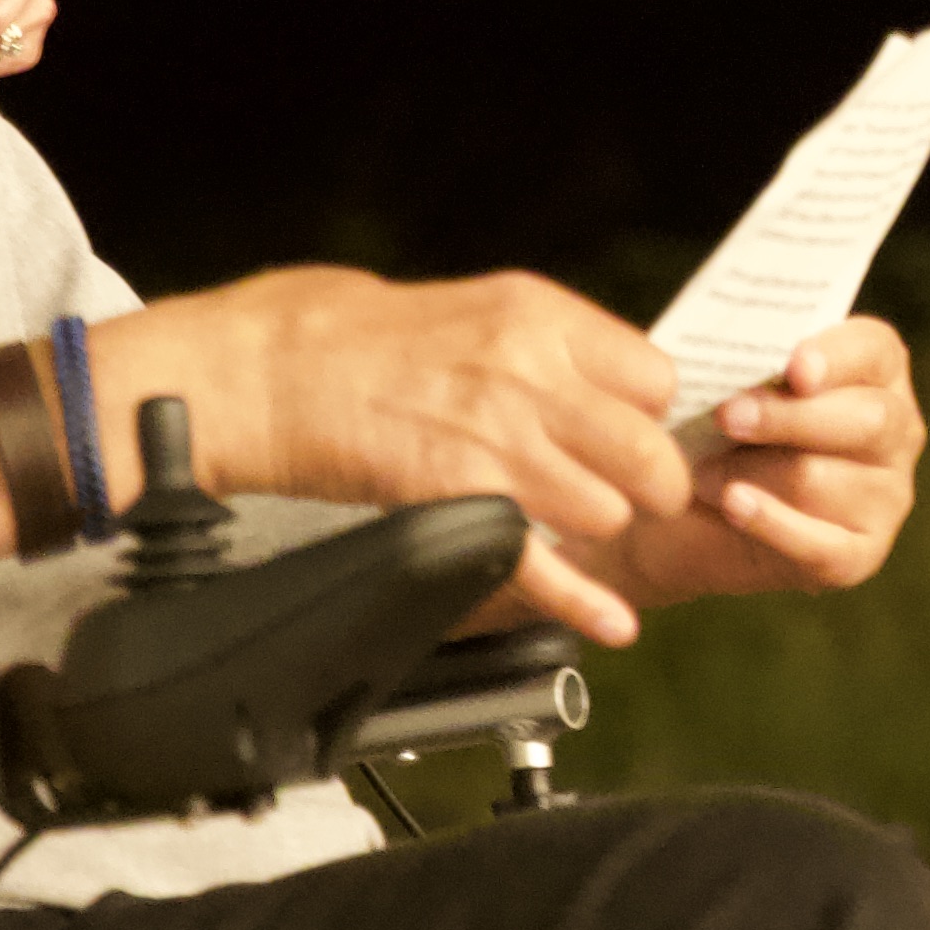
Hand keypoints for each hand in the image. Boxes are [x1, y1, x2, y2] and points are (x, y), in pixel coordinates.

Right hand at [91, 267, 689, 647]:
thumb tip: (613, 390)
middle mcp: (529, 372)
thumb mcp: (476, 309)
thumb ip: (551, 348)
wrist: (272, 369)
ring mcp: (494, 437)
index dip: (649, 416)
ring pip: (608, 511)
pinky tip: (608, 620)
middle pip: (649, 454)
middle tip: (629, 497)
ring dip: (593, 528)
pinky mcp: (455, 497)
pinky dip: (583, 602)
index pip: (656, 378)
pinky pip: (543, 562)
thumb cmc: (361, 338)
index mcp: (538, 315)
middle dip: (647, 487)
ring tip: (562, 522)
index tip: (629, 432)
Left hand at [580, 320, 925, 610]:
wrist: (684, 512)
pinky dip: (770, 523)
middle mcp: (896, 431)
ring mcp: (887, 497)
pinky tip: (734, 504)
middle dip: (789, 417)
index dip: (836, 357)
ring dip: (751, 473)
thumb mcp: (728, 382)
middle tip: (727, 416)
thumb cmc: (716, 426)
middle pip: (865, 420)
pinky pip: (819, 544)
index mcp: (875, 369)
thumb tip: (738, 365)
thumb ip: (746, 364)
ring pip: (822, 480)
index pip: (872, 350)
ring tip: (704, 473)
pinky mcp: (861, 555)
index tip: (793, 367)